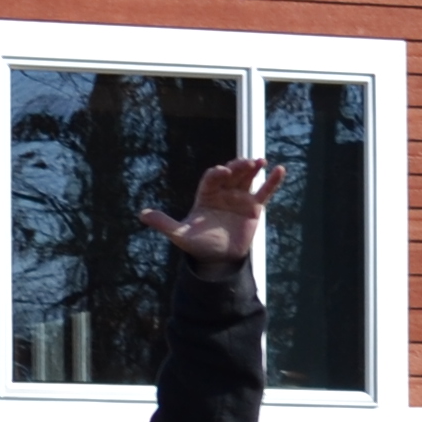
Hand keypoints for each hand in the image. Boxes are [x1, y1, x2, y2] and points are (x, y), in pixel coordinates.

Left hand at [138, 157, 282, 268]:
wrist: (219, 260)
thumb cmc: (199, 245)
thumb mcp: (180, 235)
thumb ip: (164, 223)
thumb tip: (142, 215)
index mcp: (206, 195)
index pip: (212, 178)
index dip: (217, 173)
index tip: (223, 171)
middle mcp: (223, 192)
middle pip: (231, 174)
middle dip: (238, 167)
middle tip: (245, 162)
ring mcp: (240, 198)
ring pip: (247, 178)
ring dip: (253, 168)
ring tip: (260, 160)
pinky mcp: (254, 207)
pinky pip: (264, 191)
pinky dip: (272, 181)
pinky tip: (280, 170)